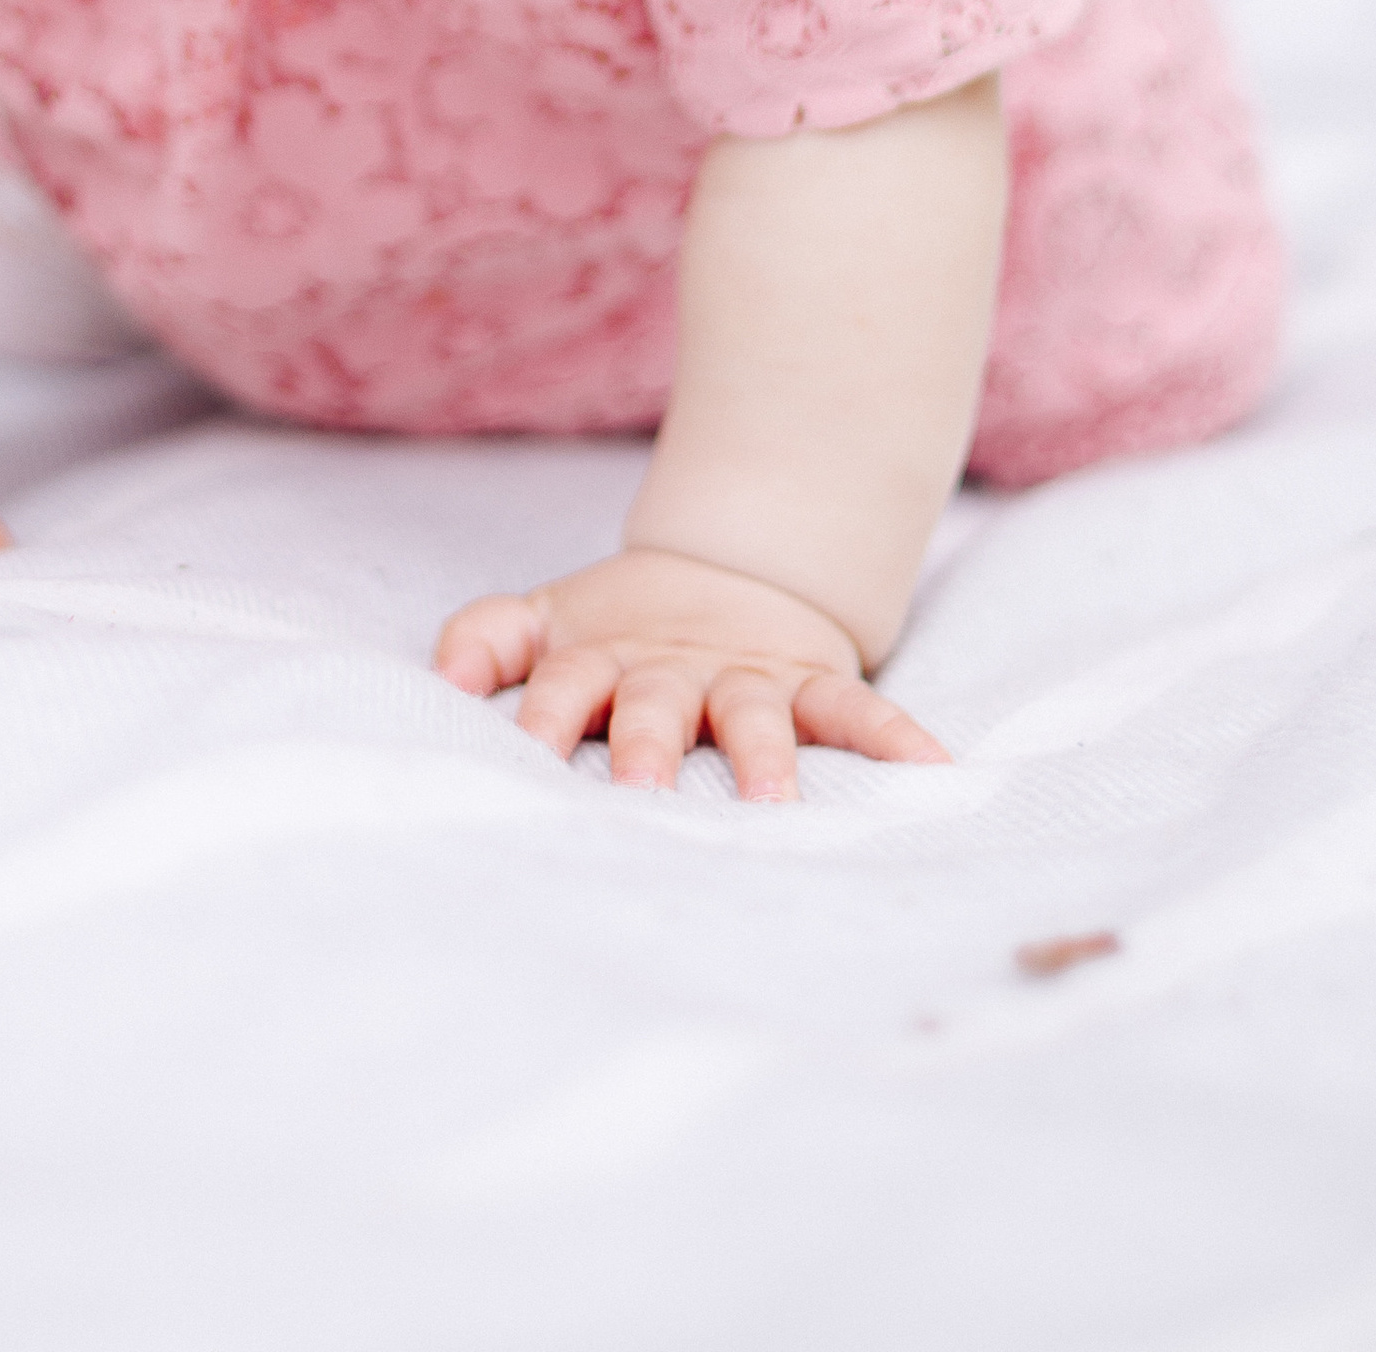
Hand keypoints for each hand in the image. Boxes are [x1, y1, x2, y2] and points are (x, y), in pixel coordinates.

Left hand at [432, 547, 947, 802]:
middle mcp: (671, 670)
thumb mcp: (546, 623)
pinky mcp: (808, 680)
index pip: (562, 686)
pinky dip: (893, 736)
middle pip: (654, 704)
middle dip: (647, 746)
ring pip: (754, 714)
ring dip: (764, 753)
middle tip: (641, 790)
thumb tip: (443, 673)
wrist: (724, 575)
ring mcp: (744, 675)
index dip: (540, 718)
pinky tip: (932, 767)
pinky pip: (856, 706)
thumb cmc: (616, 635)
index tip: (524, 757)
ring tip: (772, 799)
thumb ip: (488, 638)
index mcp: (599, 659)